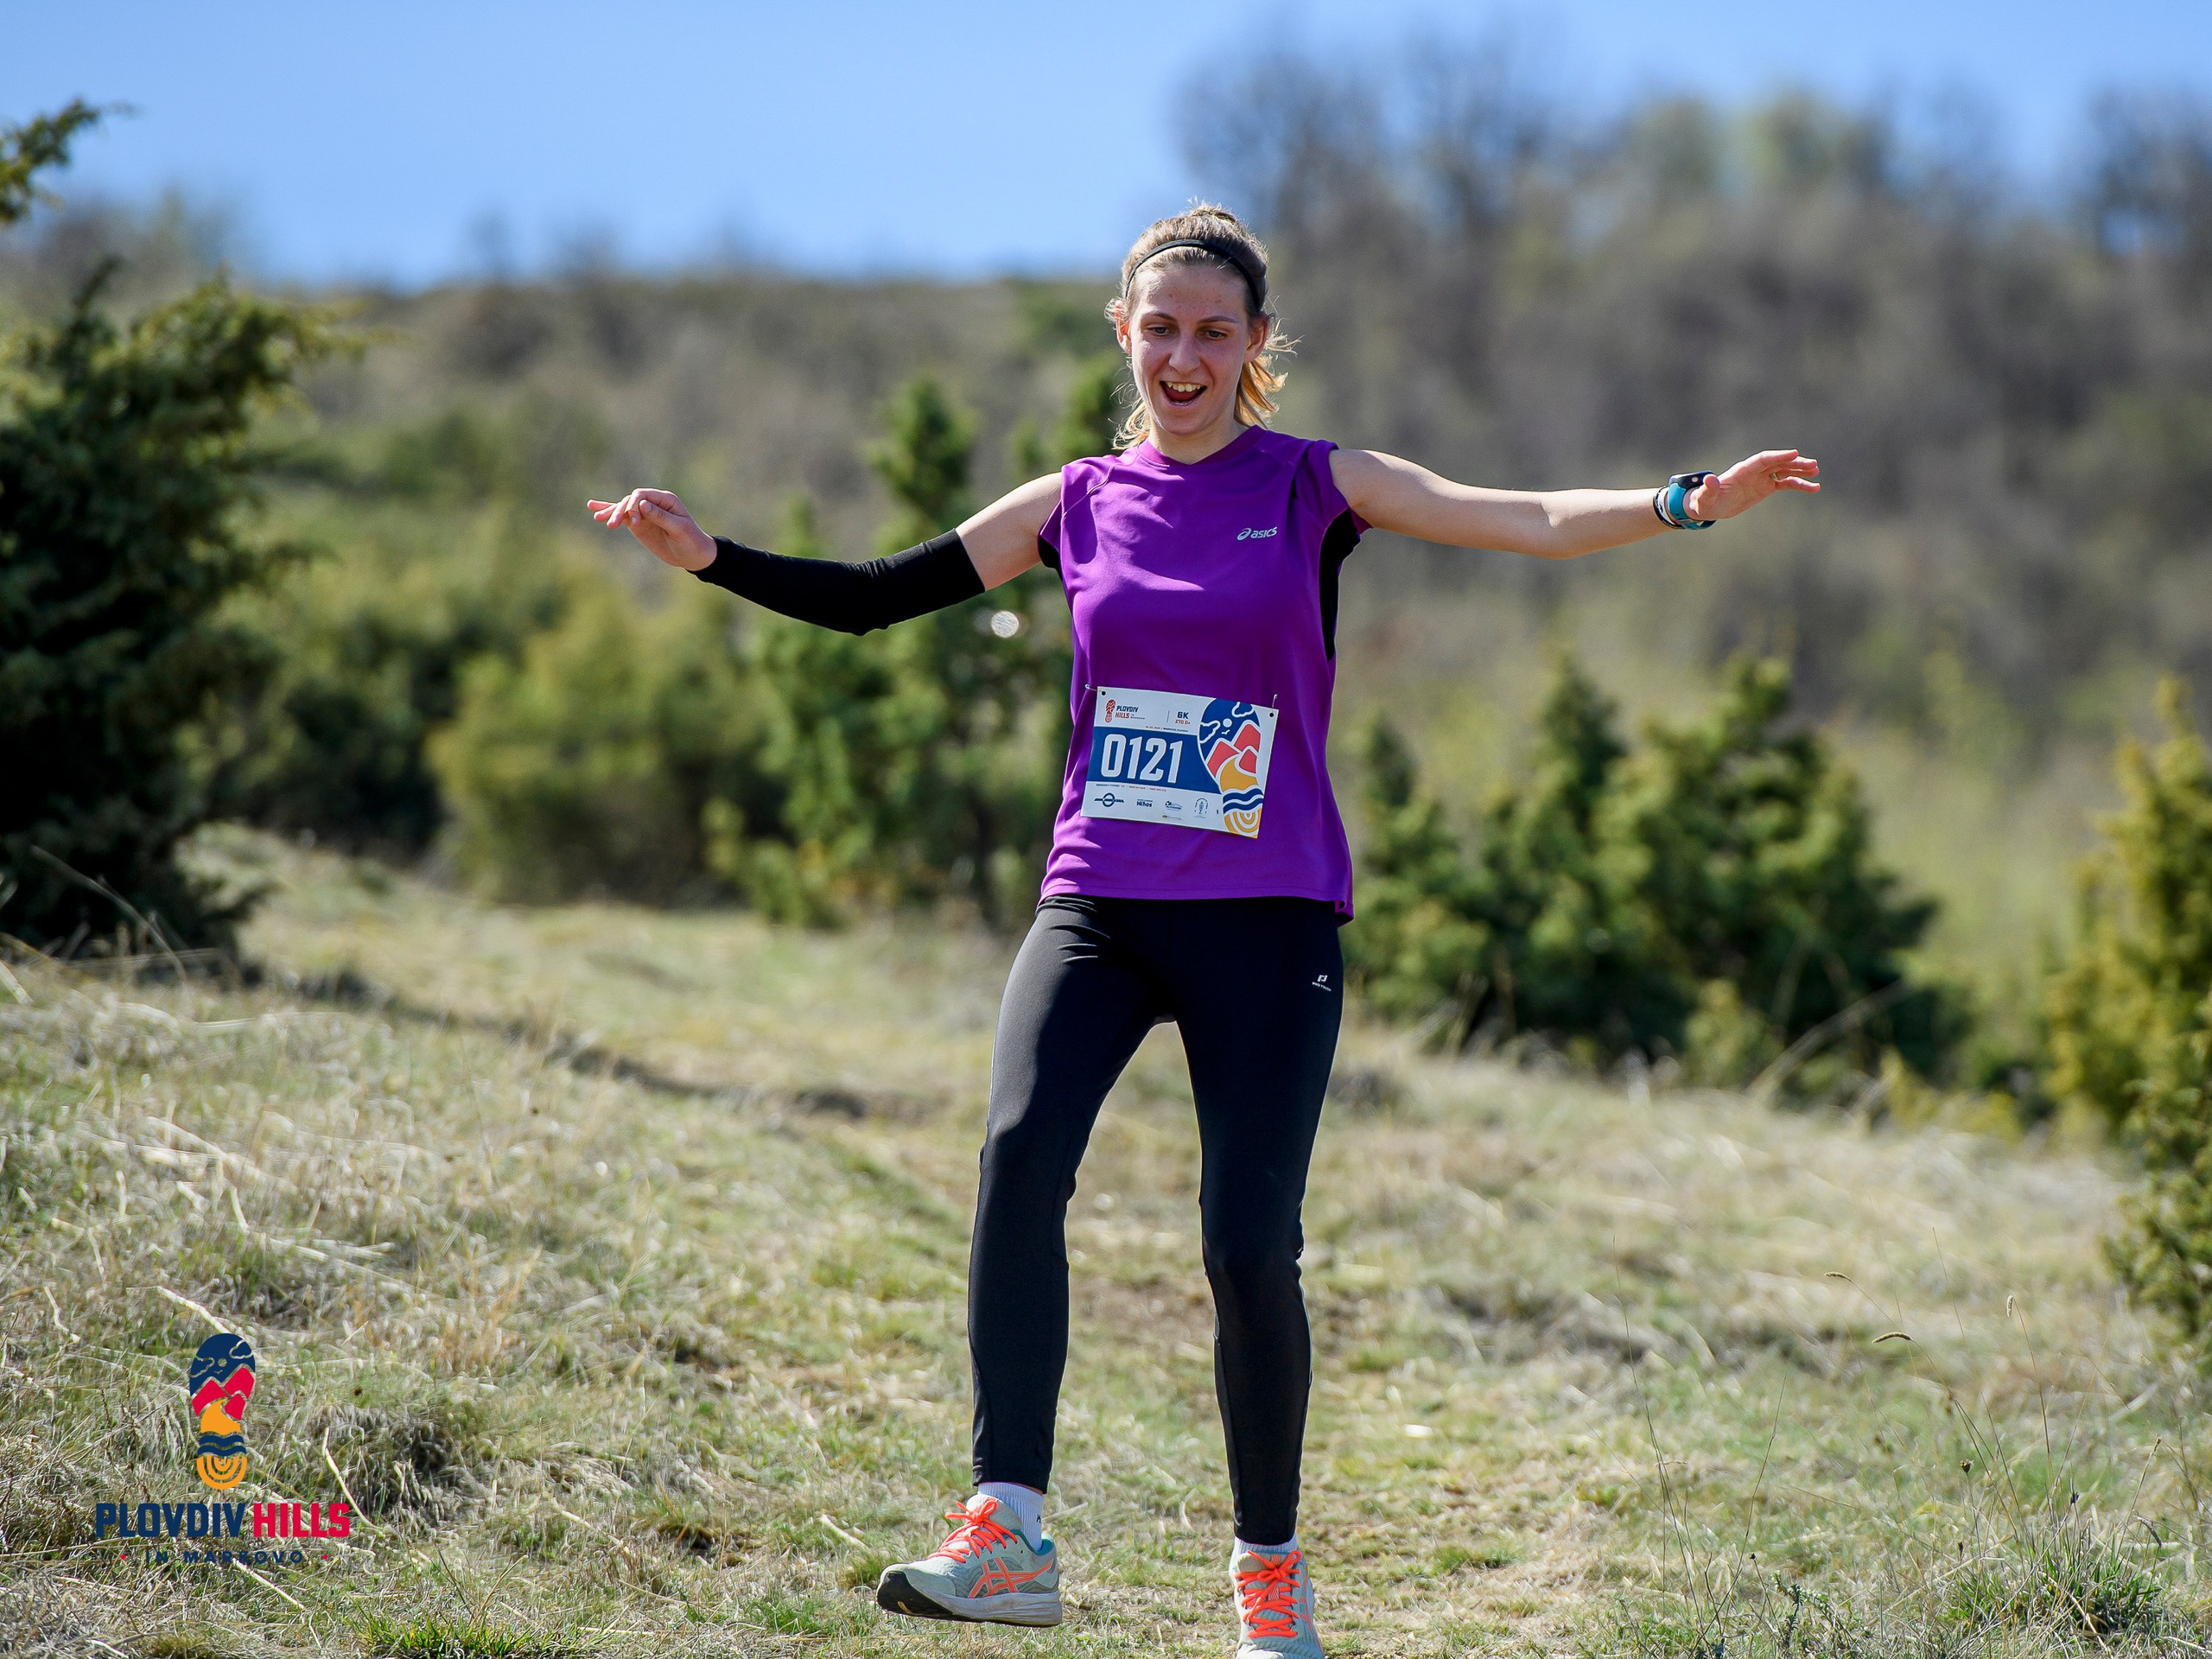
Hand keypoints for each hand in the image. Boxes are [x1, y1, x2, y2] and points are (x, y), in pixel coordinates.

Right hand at [586, 488, 716, 571]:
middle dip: (620, 511)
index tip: (635, 523)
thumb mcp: (679, 529)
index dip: (634, 505)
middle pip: (630, 501)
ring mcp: (644, 513)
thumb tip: (642, 504)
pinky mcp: (639, 524)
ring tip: (598, 518)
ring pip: (624, 508)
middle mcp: (653, 503)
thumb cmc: (691, 540)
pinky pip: (623, 517)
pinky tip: (594, 510)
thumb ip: (661, 516)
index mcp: (665, 500)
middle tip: (612, 524)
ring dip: (611, 512)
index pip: (642, 495)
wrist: (693, 555)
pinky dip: (609, 513)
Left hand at [1685, 450, 1819, 521]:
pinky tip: (1813, 488)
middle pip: (1778, 463)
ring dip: (1800, 471)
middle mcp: (1754, 471)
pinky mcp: (1766, 487)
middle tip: (1812, 464)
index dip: (1778, 456)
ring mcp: (1761, 478)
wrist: (1710, 506)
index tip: (1794, 453)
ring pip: (1784, 471)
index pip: (1763, 459)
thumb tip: (1709, 479)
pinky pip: (1785, 483)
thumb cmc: (1705, 501)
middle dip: (1794, 463)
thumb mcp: (1705, 497)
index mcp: (1742, 470)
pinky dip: (1799, 485)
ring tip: (1816, 472)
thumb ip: (1708, 489)